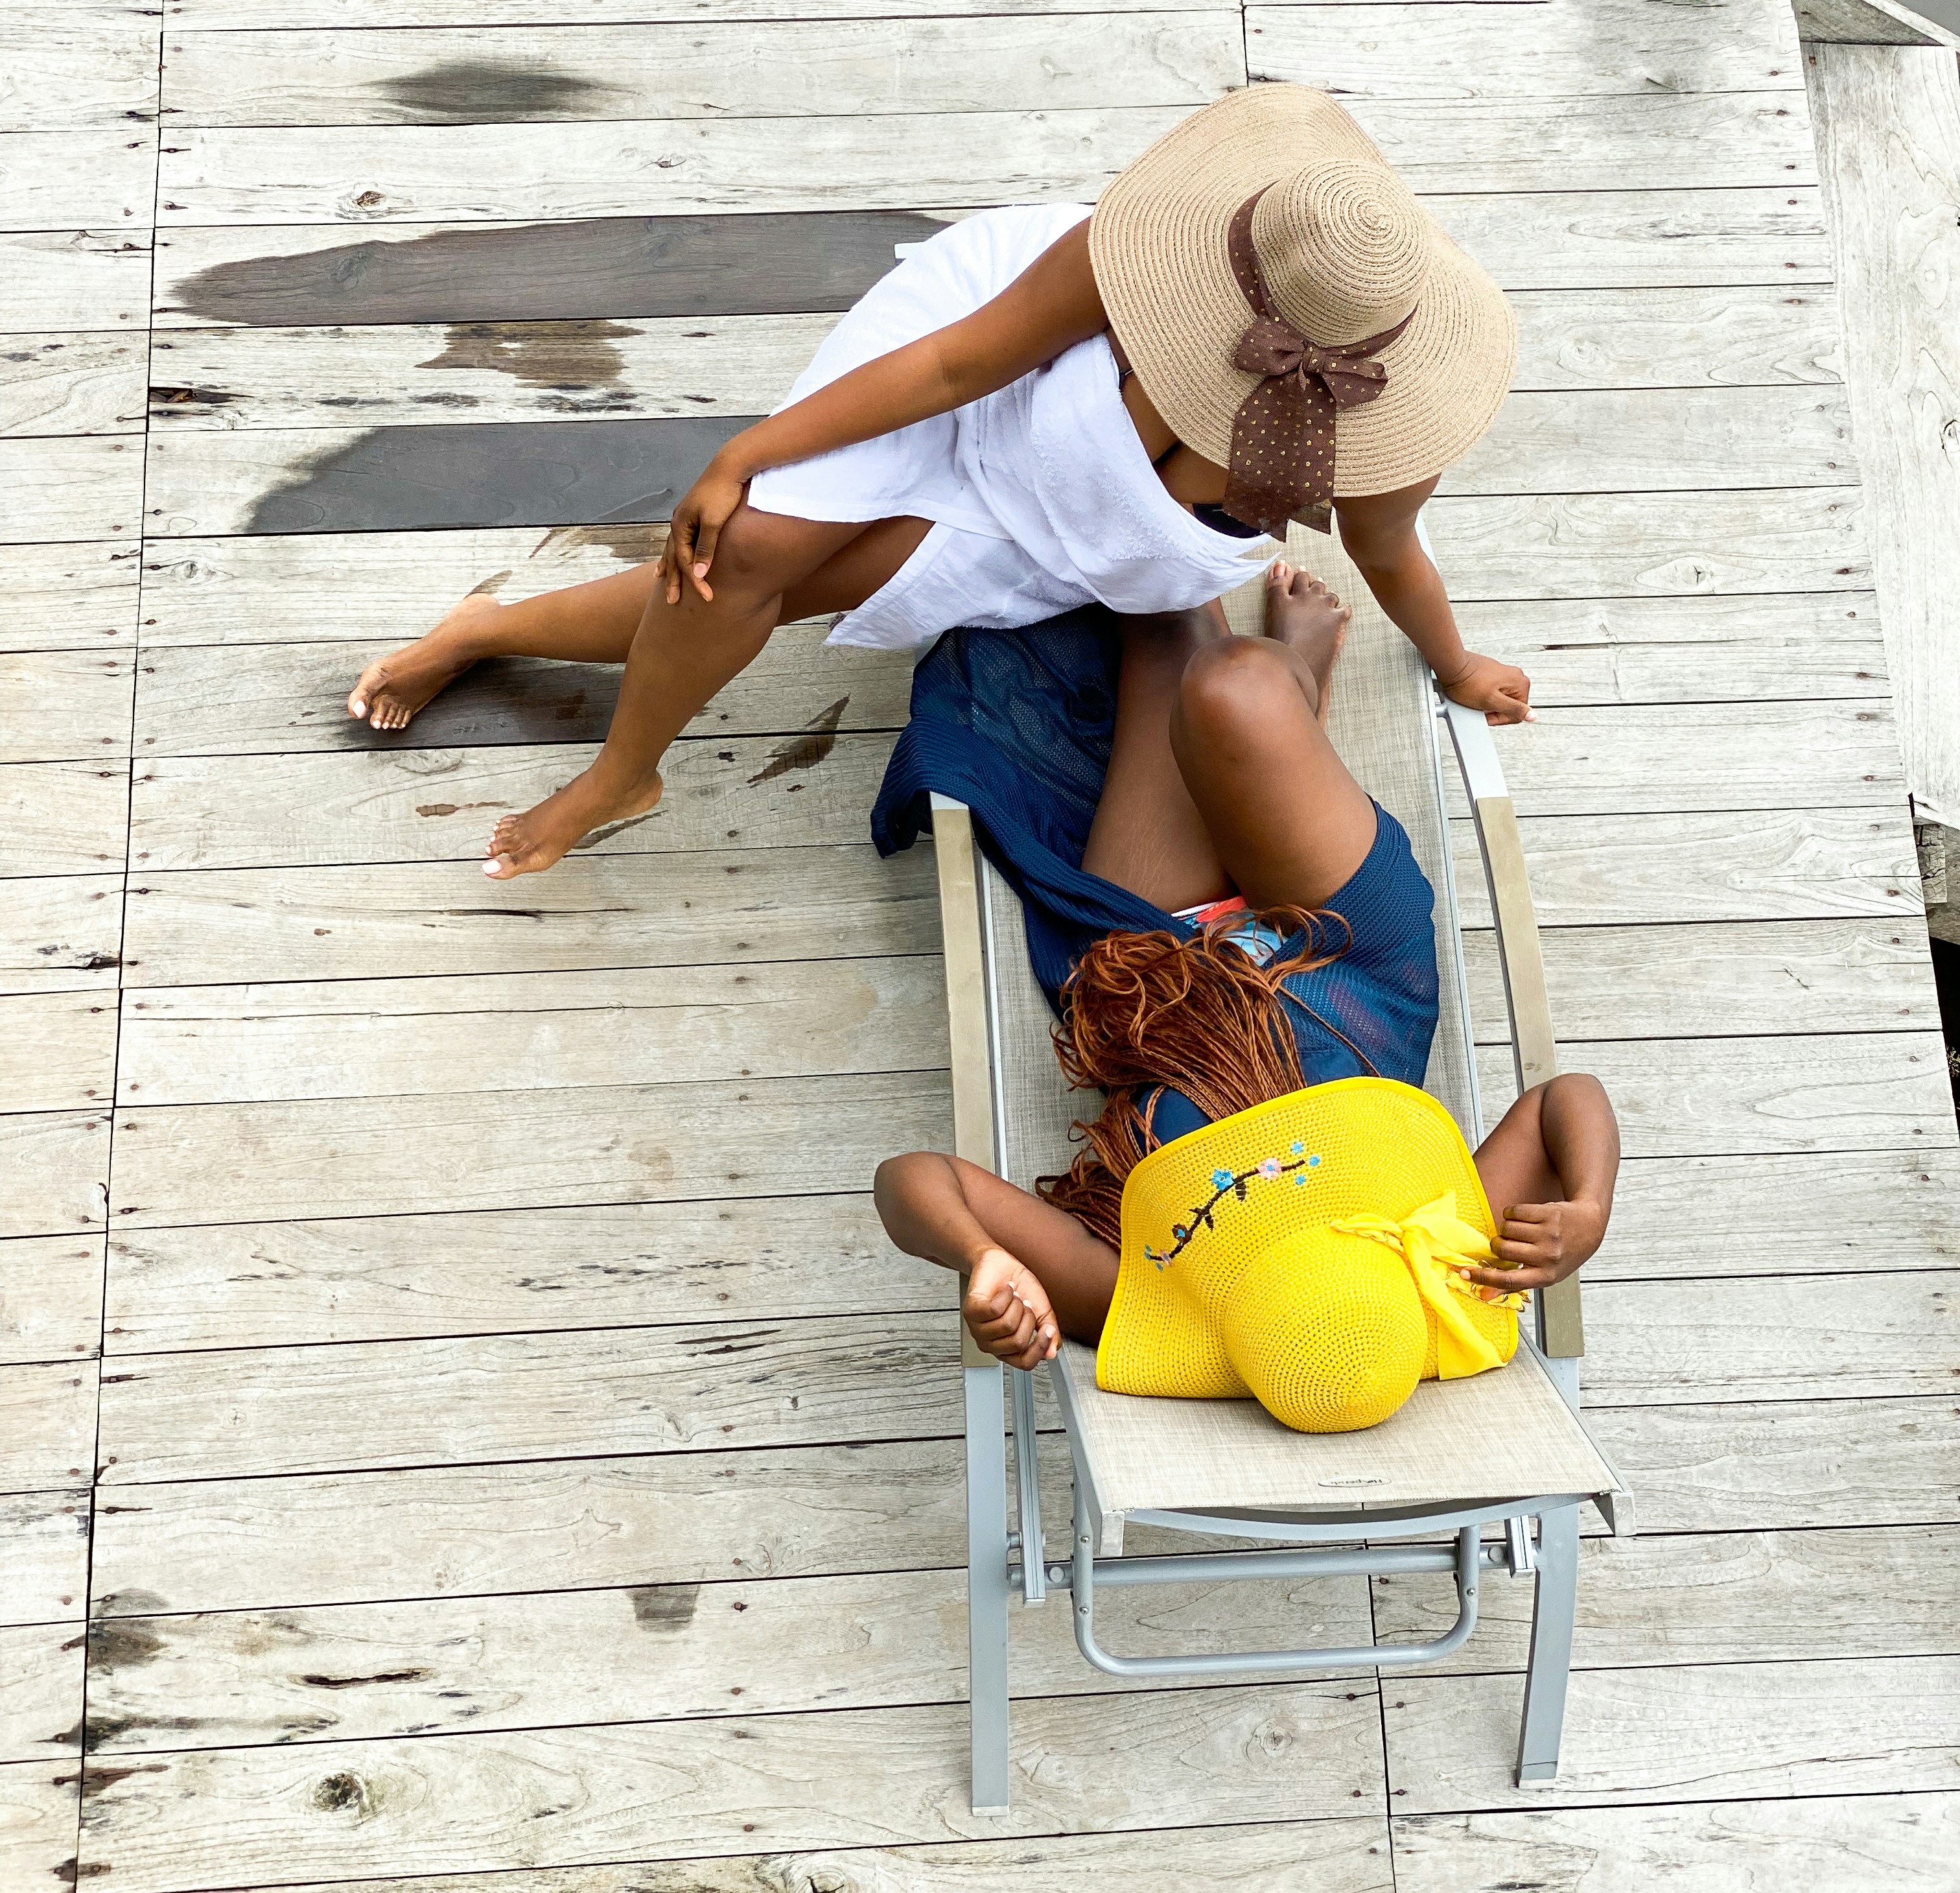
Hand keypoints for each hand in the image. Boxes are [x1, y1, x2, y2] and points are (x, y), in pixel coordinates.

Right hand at [658, 454, 748, 604]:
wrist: (730, 467)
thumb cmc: (724, 493)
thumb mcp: (715, 523)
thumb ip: (706, 548)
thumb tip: (698, 573)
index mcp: (681, 526)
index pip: (685, 561)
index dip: (695, 581)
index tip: (707, 597)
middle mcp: (678, 522)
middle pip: (673, 557)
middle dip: (673, 580)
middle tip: (670, 601)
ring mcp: (685, 517)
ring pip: (673, 547)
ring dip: (669, 564)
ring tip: (661, 577)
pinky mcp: (694, 513)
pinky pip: (682, 538)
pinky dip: (677, 549)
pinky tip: (677, 550)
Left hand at [963, 1246, 1058, 1368]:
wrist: (1002, 1263)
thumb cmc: (1019, 1286)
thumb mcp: (1041, 1310)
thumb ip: (1048, 1331)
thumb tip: (1051, 1352)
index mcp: (1008, 1347)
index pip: (1025, 1363)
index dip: (1039, 1348)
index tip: (1048, 1330)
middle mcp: (991, 1343)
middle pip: (1018, 1342)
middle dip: (1028, 1317)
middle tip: (1025, 1304)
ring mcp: (978, 1329)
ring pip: (1007, 1325)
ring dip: (1016, 1304)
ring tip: (1013, 1296)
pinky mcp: (970, 1312)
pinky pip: (994, 1310)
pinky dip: (1006, 1294)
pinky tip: (1006, 1289)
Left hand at [1439, 651, 1533, 725]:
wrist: (1450, 666)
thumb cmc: (1468, 681)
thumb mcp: (1492, 701)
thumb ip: (1514, 709)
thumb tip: (1533, 715)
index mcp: (1520, 682)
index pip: (1518, 712)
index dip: (1501, 717)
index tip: (1488, 715)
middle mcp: (1514, 676)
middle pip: (1509, 705)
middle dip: (1494, 710)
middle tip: (1480, 706)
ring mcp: (1502, 674)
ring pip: (1499, 699)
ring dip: (1486, 704)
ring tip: (1474, 699)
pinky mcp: (1491, 674)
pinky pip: (1490, 691)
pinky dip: (1481, 696)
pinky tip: (1472, 694)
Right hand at [1463, 1198, 1606, 1293]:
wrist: (1589, 1227)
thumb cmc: (1563, 1254)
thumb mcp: (1545, 1274)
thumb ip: (1514, 1284)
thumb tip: (1484, 1295)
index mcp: (1546, 1277)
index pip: (1509, 1281)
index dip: (1484, 1278)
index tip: (1464, 1274)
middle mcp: (1548, 1257)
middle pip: (1502, 1248)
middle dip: (1498, 1243)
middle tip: (1509, 1242)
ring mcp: (1549, 1234)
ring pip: (1506, 1228)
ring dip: (1507, 1227)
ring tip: (1521, 1230)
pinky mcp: (1548, 1214)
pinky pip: (1513, 1211)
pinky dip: (1513, 1213)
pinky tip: (1525, 1217)